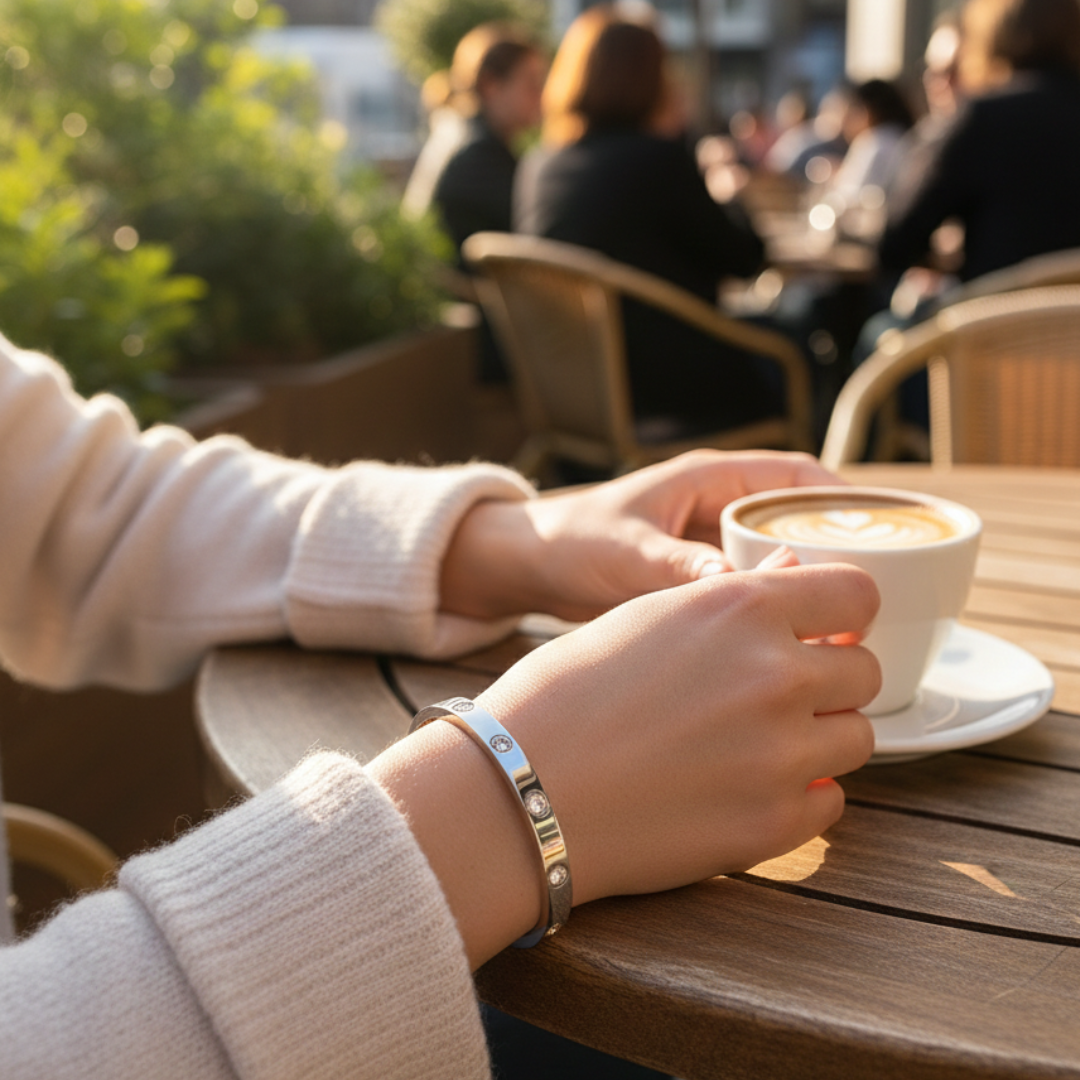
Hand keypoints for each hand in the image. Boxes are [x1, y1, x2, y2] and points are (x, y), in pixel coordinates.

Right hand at [373, 561, 879, 966]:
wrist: (515, 789)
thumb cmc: (564, 694)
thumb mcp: (643, 618)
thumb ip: (732, 598)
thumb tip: (795, 574)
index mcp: (741, 607)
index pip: (856, 592)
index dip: (842, 612)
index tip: (824, 632)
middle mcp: (776, 672)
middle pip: (864, 669)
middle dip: (829, 680)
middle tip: (772, 698)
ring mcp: (782, 753)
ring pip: (858, 738)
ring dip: (818, 739)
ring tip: (752, 747)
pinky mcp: (774, 823)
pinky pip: (830, 802)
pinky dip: (800, 796)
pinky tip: (743, 790)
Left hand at [440, 449, 839, 621]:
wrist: (529, 568)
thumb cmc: (572, 540)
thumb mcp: (627, 551)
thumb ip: (680, 566)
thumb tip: (743, 587)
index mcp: (709, 481)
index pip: (795, 477)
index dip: (843, 501)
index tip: (882, 534)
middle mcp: (717, 512)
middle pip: (798, 526)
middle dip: (834, 557)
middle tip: (870, 603)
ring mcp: (710, 550)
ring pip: (779, 566)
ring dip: (806, 594)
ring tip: (843, 635)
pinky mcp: (698, 587)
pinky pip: (751, 598)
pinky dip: (772, 619)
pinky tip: (792, 653)